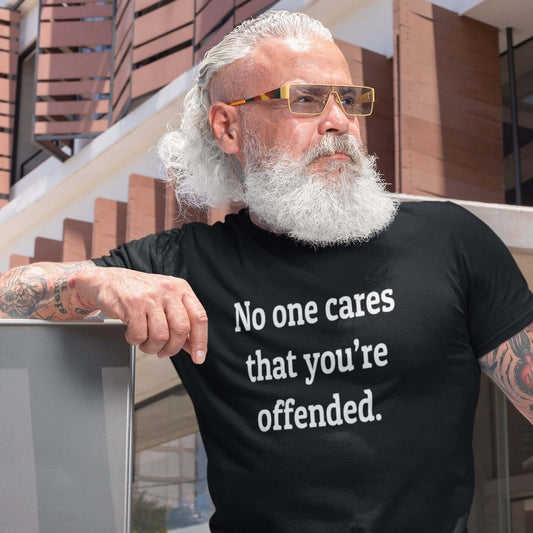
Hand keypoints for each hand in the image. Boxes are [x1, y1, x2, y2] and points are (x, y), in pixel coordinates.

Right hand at [77, 267, 207, 362]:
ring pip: (161, 336)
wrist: (106, 281)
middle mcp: (168, 290)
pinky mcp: (132, 304)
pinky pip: (140, 335)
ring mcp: (150, 296)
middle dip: (172, 348)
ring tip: (145, 342)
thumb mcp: (165, 301)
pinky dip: (135, 341)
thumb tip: (192, 346)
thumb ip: (179, 320)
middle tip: (163, 352)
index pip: (199, 317)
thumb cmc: (138, 293)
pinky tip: (132, 333)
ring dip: (152, 347)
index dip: (200, 341)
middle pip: (181, 329)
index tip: (198, 357)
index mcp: (180, 288)